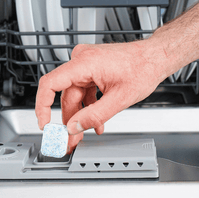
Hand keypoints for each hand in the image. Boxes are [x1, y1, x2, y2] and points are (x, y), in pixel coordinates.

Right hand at [35, 41, 167, 152]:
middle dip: (69, 120)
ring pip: (75, 95)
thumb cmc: (143, 68)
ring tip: (86, 133)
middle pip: (66, 95)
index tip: (45, 124)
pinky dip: (88, 105)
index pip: (50, 84)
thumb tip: (74, 127)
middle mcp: (82, 59)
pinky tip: (96, 120)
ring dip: (81, 115)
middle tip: (69, 140)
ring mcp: (86, 62)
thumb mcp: (119, 99)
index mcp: (85, 62)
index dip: (43, 106)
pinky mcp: (92, 68)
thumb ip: (94, 115)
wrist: (155, 57)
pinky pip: (84, 90)